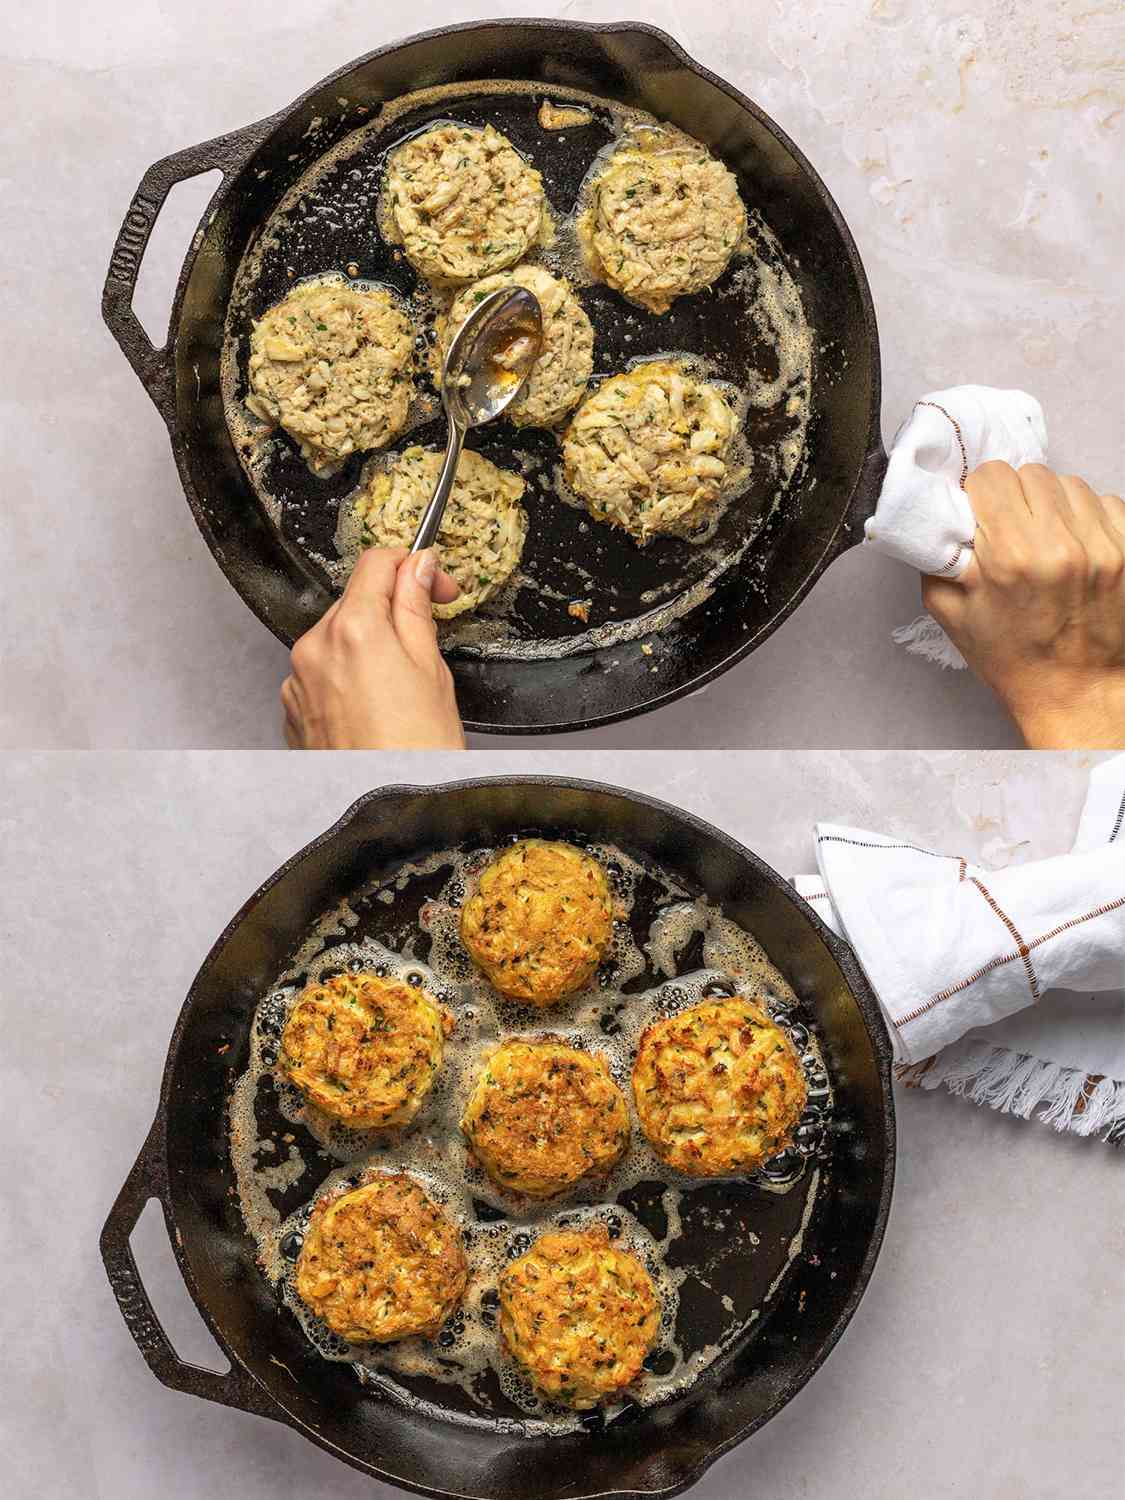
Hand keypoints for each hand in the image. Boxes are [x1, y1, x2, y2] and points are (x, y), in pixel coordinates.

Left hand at [282, 548, 465, 748]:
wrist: (387, 808)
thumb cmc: (416, 751)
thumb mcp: (431, 668)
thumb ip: (416, 608)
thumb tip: (419, 569)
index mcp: (354, 628)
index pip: (376, 563)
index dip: (413, 566)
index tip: (434, 584)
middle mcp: (315, 648)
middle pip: (355, 600)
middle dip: (390, 610)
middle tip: (426, 638)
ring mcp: (299, 679)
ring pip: (336, 637)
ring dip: (366, 644)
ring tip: (400, 685)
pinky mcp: (293, 708)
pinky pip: (320, 673)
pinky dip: (346, 677)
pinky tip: (374, 705)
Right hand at [922, 462, 1124, 747]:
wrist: (1077, 692)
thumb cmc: (1013, 658)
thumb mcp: (950, 612)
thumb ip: (938, 556)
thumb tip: (940, 513)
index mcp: (1010, 558)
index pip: (992, 476)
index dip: (981, 493)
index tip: (982, 515)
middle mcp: (1061, 546)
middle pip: (1031, 473)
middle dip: (1016, 496)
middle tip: (1012, 531)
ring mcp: (1103, 546)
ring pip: (1070, 483)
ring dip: (1053, 504)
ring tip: (1047, 541)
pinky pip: (1106, 501)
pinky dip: (1087, 518)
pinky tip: (1076, 548)